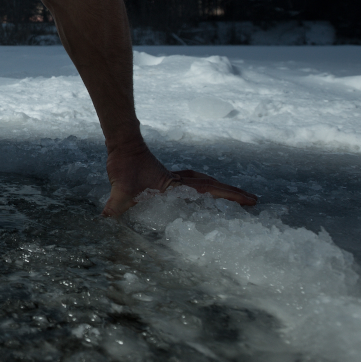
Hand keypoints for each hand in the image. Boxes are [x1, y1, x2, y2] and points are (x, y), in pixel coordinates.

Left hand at [102, 144, 256, 216]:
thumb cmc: (124, 163)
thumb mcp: (120, 185)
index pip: (208, 190)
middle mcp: (179, 181)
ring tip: (236, 198)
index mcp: (175, 184)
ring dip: (220, 190)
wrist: (122, 144)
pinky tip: (202, 197)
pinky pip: (192, 184)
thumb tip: (107, 217)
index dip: (229, 195)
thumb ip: (116, 202)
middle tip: (253, 201)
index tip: (250, 200)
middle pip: (212, 186)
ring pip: (204, 183)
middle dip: (233, 194)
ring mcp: (174, 179)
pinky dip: (204, 188)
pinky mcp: (166, 179)